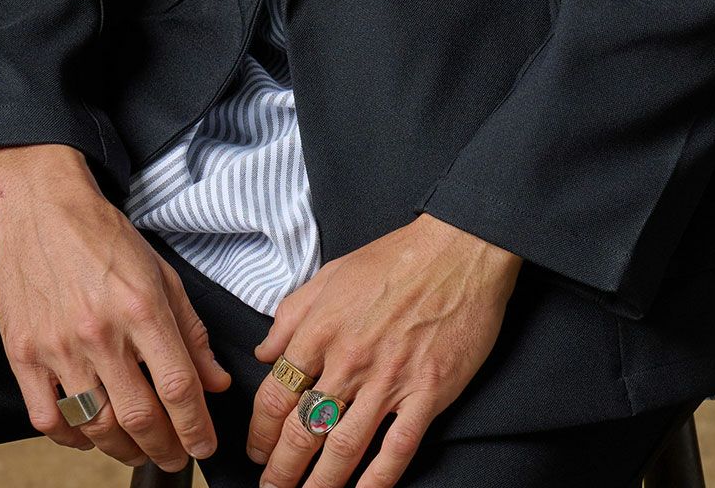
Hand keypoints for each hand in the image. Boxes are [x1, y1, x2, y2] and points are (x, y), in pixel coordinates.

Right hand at [0, 146, 230, 469]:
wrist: (42, 208)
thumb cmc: (104, 238)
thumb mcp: (161, 274)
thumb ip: (191, 332)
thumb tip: (214, 383)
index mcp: (141, 307)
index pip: (178, 387)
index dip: (196, 427)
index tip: (204, 446)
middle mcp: (100, 332)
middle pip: (139, 417)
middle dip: (165, 448)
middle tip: (175, 456)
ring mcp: (57, 346)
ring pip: (96, 426)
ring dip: (124, 451)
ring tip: (139, 450)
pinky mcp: (23, 354)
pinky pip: (49, 420)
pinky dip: (74, 439)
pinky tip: (91, 434)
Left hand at [245, 213, 522, 487]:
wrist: (459, 249)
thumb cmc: (395, 258)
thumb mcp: (331, 273)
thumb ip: (292, 314)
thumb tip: (265, 352)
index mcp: (321, 329)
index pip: (276, 395)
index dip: (260, 432)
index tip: (256, 450)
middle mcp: (349, 359)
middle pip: (303, 430)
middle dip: (281, 470)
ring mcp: (389, 379)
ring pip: (344, 448)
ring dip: (319, 484)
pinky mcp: (428, 391)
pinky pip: (397, 447)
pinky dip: (377, 480)